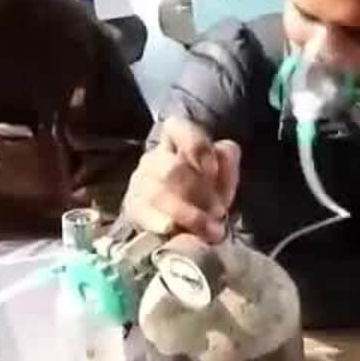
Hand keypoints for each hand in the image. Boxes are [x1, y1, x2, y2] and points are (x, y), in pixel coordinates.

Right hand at [121, 117, 240, 243]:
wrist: (181, 220)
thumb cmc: (206, 189)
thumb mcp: (223, 171)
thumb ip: (227, 160)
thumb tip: (219, 160)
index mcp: (174, 138)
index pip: (178, 129)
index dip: (197, 148)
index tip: (213, 172)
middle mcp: (153, 157)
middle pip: (171, 168)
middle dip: (198, 192)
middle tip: (219, 211)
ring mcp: (139, 183)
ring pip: (158, 194)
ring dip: (189, 215)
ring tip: (212, 231)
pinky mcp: (133, 207)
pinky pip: (144, 214)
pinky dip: (163, 223)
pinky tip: (176, 232)